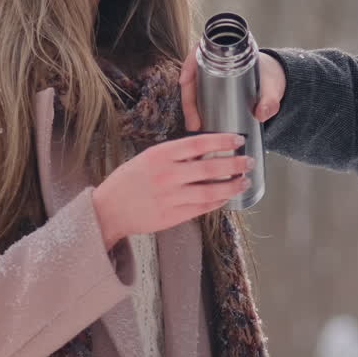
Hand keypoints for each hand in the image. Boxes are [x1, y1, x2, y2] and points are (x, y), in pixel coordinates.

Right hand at [91, 132, 250, 249]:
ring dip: (232, 185)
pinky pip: (202, 208)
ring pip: (211, 191)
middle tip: (249, 162)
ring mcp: (171, 197)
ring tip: (244, 181)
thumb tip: (207, 150)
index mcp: (160, 155)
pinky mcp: (173, 216)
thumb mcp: (149, 158)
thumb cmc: (129, 180)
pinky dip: (218, 201)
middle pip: (210, 168)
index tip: (238, 140)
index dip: (222, 141)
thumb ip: (176, 154)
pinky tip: (227, 196)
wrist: (109, 209)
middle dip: (235, 164)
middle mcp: (167, 175)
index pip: (199, 143)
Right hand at [180, 46, 284, 131]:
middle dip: (188, 98)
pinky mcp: (211, 88)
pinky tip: (196, 124)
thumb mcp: (272, 87)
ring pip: (192, 87)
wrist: (274, 81)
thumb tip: (261, 113)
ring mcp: (211, 75)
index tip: (185, 80)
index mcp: (228, 52)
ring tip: (195, 126)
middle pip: (192, 75)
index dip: (189, 64)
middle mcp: (216, 61)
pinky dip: (194, 109)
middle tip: (194, 121)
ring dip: (189, 106)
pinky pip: (196, 96)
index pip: (201, 51)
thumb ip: (270, 100)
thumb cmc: (270, 77)